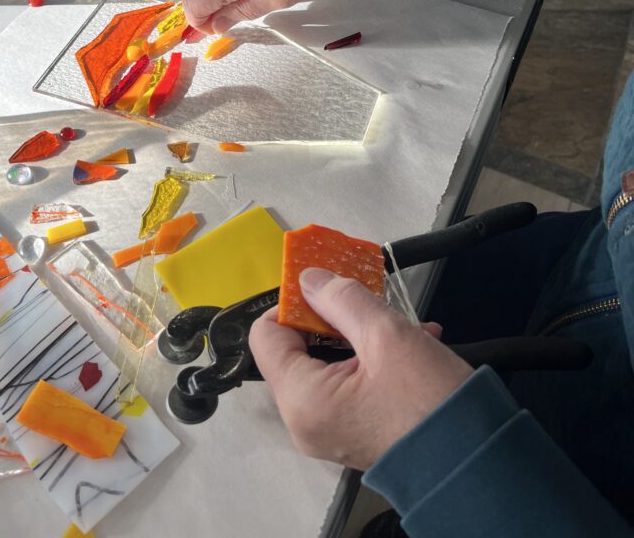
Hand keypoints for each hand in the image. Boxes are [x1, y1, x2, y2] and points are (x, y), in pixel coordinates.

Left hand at [249, 269, 472, 470]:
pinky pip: (349, 384)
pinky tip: (416, 342)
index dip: (292, 303)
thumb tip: (309, 279)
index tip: (328, 287)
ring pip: (328, 363)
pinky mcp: (355, 432)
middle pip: (297, 348)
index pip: (266, 335)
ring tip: (405, 323)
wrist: (479, 465)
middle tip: (372, 302)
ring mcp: (330, 430)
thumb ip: (342, 299)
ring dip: (361, 335)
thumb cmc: (431, 403)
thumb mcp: (386, 335)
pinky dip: (374, 359)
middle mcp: (306, 421)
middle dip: (334, 318)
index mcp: (302, 399)